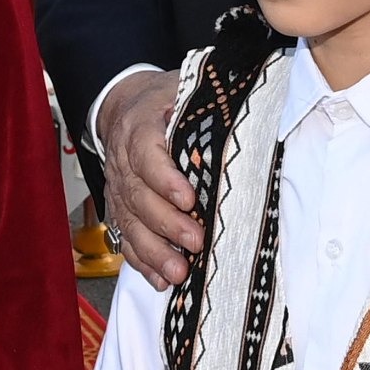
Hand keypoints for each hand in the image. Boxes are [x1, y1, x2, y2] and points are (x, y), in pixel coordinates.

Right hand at [97, 70, 200, 288]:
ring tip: (179, 271)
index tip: (189, 199)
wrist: (125, 106)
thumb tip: (250, 118)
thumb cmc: (163, 100)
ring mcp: (118, 189)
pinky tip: (161, 280)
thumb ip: (207, 104)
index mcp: (138, 128)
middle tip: (195, 242)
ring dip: (154, 251)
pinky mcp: (120, 209)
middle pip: (138, 196)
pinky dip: (142, 262)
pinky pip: (125, 239)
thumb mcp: (183, 90)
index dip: (165, 179)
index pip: (146, 154)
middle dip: (167, 224)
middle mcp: (122, 161)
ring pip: (130, 223)